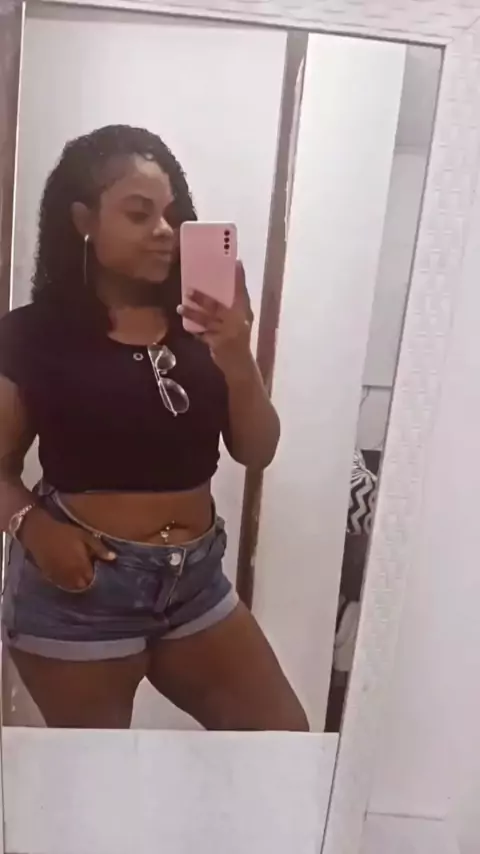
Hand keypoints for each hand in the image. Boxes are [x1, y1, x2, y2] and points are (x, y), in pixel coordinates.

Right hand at [20, 507, 115, 590]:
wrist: (39, 532)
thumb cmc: (65, 532)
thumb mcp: (85, 536)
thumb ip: (99, 549)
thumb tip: (113, 558)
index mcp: (81, 567)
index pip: (92, 579)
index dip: (95, 576)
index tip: (97, 570)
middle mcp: (71, 576)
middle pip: (82, 585)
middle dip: (86, 581)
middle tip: (89, 572)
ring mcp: (59, 577)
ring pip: (71, 586)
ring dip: (75, 582)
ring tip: (79, 575)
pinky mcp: (49, 576)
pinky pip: (60, 583)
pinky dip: (64, 581)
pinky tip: (67, 575)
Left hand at [178, 260, 253, 374]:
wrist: (240, 365)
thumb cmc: (240, 339)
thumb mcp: (244, 320)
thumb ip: (237, 305)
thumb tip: (228, 286)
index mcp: (244, 312)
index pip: (241, 292)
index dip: (239, 278)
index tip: (236, 263)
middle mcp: (237, 321)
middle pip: (218, 306)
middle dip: (203, 298)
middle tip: (188, 289)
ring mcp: (226, 333)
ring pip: (207, 320)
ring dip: (192, 313)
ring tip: (180, 307)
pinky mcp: (217, 344)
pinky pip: (202, 335)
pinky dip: (194, 331)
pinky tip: (185, 326)